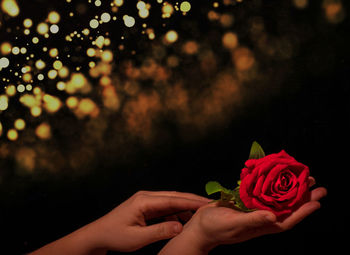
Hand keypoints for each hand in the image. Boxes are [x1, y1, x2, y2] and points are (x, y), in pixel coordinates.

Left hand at [29, 191, 209, 254]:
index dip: (192, 202)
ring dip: (185, 207)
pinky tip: (184, 220)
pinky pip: (165, 207)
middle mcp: (146, 196)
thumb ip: (160, 231)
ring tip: (201, 213)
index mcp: (144, 201)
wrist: (98, 235)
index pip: (173, 199)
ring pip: (171, 201)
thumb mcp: (137, 238)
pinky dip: (176, 213)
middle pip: (174, 196)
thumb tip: (181, 227)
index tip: (207, 204)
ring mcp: (146, 200)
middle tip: (211, 204)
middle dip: (192, 200)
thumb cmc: (114, 236)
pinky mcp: (146, 206)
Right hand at [159, 177, 326, 254]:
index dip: (303, 212)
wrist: (199, 227)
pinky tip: (272, 177)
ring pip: (275, 200)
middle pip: (286, 209)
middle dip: (302, 198)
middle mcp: (260, 218)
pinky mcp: (243, 203)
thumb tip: (273, 216)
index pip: (287, 221)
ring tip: (300, 179)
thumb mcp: (233, 223)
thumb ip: (252, 220)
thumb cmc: (214, 228)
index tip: (316, 202)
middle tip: (315, 184)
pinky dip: (269, 185)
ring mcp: (252, 210)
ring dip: (289, 190)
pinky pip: (260, 193)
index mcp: (260, 226)